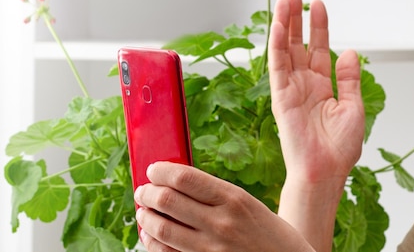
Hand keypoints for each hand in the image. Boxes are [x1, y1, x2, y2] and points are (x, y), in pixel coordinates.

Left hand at [134, 162, 313, 251]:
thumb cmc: (270, 234)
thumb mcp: (249, 204)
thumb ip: (217, 194)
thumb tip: (179, 184)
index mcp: (234, 199)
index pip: (185, 178)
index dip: (161, 172)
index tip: (154, 170)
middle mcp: (221, 223)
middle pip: (168, 201)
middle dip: (148, 193)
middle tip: (143, 190)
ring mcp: (211, 249)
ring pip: (163, 229)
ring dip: (146, 217)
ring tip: (143, 211)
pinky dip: (153, 243)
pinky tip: (150, 236)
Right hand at [269, 0, 364, 184]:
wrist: (326, 172)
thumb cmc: (339, 148)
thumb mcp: (353, 107)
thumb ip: (349, 78)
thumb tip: (350, 51)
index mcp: (322, 85)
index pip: (318, 47)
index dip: (318, 25)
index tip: (318, 3)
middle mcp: (304, 83)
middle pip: (299, 41)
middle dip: (297, 15)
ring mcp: (290, 88)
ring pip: (285, 48)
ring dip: (284, 23)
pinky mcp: (280, 95)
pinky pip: (277, 65)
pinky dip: (276, 44)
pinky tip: (278, 25)